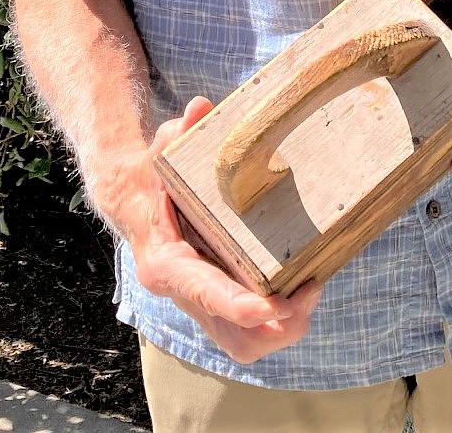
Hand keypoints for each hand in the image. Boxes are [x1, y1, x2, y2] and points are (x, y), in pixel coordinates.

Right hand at [119, 98, 322, 362]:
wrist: (137, 198)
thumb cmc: (155, 172)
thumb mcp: (164, 146)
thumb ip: (180, 130)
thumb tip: (200, 107)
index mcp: (166, 262)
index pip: (202, 291)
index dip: (236, 303)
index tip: (270, 306)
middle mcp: (183, 293)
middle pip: (233, 335)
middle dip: (275, 326)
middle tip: (310, 290)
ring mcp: (203, 304)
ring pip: (246, 343)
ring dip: (285, 329)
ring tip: (314, 288)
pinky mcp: (219, 304)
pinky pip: (252, 331)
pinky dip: (281, 319)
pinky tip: (305, 284)